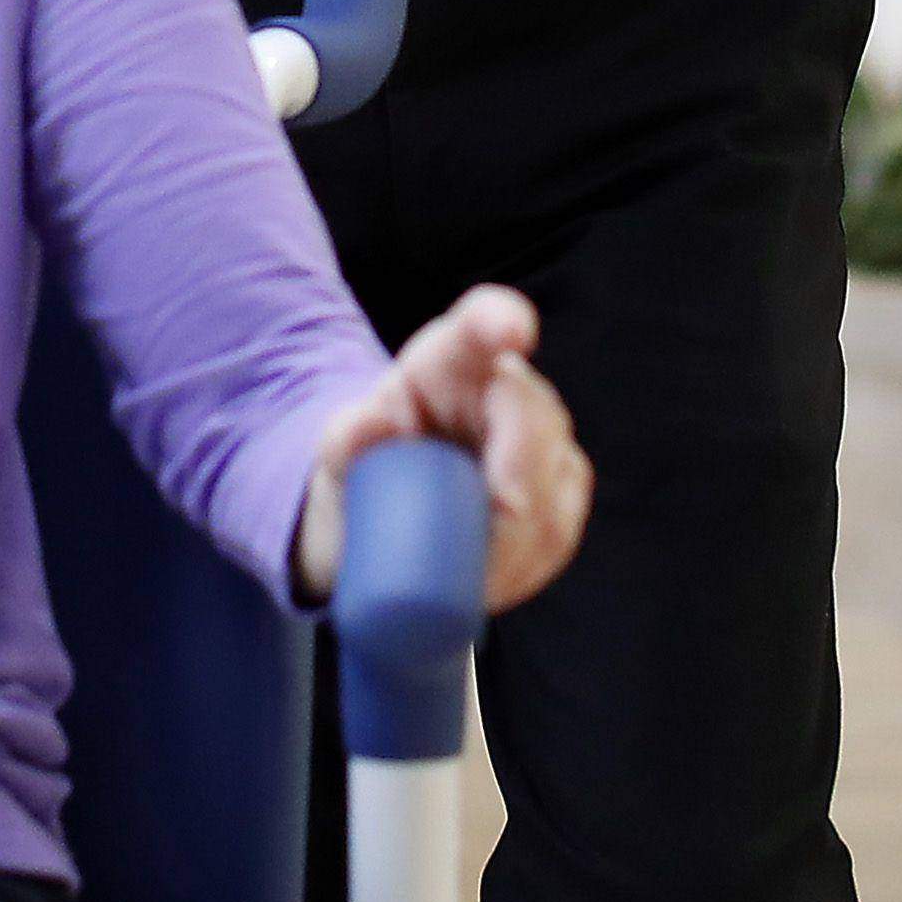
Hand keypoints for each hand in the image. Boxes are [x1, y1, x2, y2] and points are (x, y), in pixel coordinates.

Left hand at [297, 284, 589, 613]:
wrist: (379, 522)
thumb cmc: (363, 469)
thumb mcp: (340, 454)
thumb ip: (348, 438)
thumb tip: (370, 426)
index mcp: (448, 363)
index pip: (479, 327)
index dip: (499, 322)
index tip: (512, 331)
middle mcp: (503, 392)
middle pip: (535, 411)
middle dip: (523, 464)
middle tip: (500, 512)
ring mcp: (539, 443)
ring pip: (559, 473)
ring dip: (525, 529)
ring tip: (478, 569)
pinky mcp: (557, 496)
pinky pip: (562, 525)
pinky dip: (532, 560)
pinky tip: (498, 579)